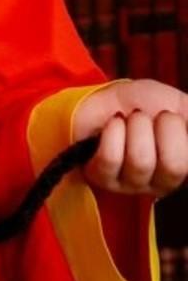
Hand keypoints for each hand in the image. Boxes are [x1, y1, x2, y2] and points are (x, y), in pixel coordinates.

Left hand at [73, 79, 187, 197]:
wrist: (104, 96)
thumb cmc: (145, 104)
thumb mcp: (183, 107)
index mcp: (186, 166)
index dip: (184, 140)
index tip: (173, 118)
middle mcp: (163, 181)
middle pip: (175, 166)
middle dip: (166, 128)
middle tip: (155, 116)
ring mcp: (132, 184)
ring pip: (141, 160)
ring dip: (136, 126)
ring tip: (131, 118)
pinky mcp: (101, 178)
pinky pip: (111, 159)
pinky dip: (113, 132)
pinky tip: (113, 123)